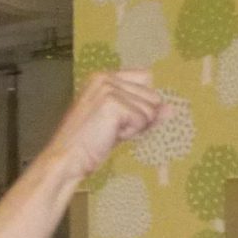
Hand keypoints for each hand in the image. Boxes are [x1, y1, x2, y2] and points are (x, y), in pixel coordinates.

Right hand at [45, 72, 174, 181]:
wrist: (66, 160)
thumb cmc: (87, 144)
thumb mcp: (119, 123)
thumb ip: (144, 112)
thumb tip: (171, 109)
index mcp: (103, 77)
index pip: (146, 78)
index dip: (142, 103)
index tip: (121, 119)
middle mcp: (106, 77)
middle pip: (152, 95)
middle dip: (140, 118)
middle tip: (111, 130)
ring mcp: (108, 89)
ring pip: (150, 109)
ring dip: (134, 128)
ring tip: (108, 133)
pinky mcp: (112, 104)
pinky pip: (143, 120)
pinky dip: (130, 133)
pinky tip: (108, 136)